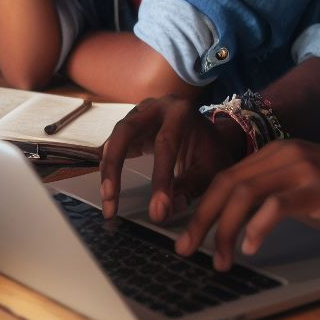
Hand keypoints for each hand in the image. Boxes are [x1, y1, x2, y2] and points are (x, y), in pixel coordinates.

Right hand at [99, 96, 246, 222]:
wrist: (206, 133)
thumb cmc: (210, 150)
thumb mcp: (211, 169)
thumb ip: (191, 187)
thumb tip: (168, 209)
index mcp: (181, 111)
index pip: (166, 144)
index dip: (161, 179)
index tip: (158, 212)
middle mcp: (155, 107)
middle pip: (126, 131)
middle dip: (115, 166)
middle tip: (111, 199)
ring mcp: (139, 114)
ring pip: (115, 138)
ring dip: (108, 171)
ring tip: (109, 203)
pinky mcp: (131, 128)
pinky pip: (114, 146)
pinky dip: (109, 168)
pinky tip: (109, 190)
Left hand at [174, 140, 319, 270]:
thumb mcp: (306, 192)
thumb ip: (276, 197)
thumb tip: (241, 222)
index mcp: (277, 152)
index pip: (225, 176)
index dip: (201, 205)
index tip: (186, 233)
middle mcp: (285, 152)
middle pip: (226, 183)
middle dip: (200, 218)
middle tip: (184, 249)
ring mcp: (302, 166)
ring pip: (244, 193)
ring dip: (223, 228)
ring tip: (218, 259)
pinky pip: (277, 203)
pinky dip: (258, 226)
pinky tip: (252, 246)